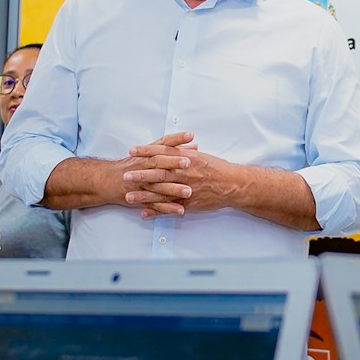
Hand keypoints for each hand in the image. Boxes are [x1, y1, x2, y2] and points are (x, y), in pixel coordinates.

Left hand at [122, 135, 244, 218]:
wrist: (234, 184)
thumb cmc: (217, 168)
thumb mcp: (201, 155)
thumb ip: (184, 151)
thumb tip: (170, 146)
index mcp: (187, 158)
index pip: (163, 152)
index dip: (146, 151)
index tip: (132, 150)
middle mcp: (185, 173)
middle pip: (159, 173)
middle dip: (141, 174)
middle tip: (125, 175)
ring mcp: (186, 189)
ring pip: (162, 193)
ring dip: (144, 195)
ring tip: (129, 197)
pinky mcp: (189, 204)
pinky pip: (170, 208)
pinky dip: (157, 211)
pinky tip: (144, 213)